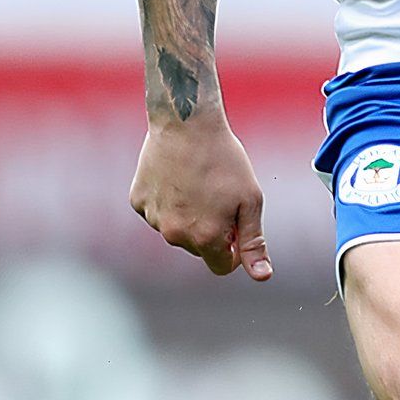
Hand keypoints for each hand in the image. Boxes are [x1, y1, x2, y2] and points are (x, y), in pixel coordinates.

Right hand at [131, 113, 273, 281]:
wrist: (186, 123)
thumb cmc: (225, 160)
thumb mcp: (250, 200)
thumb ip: (253, 242)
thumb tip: (262, 276)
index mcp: (204, 238)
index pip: (222, 266)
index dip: (234, 250)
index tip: (237, 226)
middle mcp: (174, 235)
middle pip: (198, 248)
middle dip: (211, 230)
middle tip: (219, 195)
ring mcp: (152, 218)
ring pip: (175, 229)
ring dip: (188, 215)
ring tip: (197, 181)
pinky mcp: (138, 201)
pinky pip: (156, 210)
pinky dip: (167, 200)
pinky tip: (177, 176)